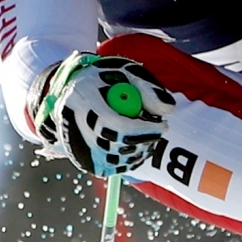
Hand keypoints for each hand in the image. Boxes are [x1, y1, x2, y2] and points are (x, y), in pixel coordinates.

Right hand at [30, 53, 175, 175]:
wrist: (76, 88)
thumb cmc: (106, 78)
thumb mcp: (129, 73)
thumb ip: (149, 89)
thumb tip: (169, 111)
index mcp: (82, 97)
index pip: (114, 125)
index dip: (142, 130)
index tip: (163, 126)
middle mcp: (73, 123)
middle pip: (114, 147)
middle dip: (144, 141)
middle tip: (159, 130)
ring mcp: (75, 144)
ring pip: (115, 161)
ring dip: (138, 150)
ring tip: (142, 131)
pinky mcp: (82, 160)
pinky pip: (112, 169)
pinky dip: (128, 159)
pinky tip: (131, 141)